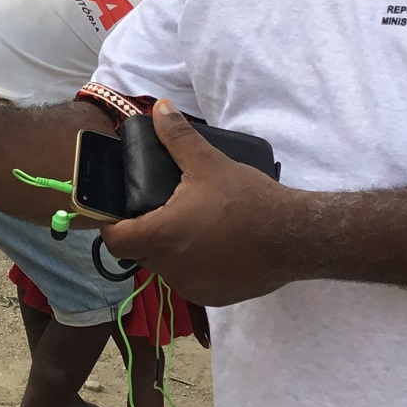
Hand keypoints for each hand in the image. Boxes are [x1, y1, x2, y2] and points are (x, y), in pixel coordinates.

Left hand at [99, 100, 299, 306]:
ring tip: (192, 227)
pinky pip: (193, 282)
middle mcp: (170, 268)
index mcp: (160, 236)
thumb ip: (177, 137)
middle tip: (164, 210)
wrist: (293, 236)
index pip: (115, 241)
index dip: (112, 226)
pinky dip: (196, 267)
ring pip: (168, 269)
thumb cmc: (245, 199)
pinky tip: (213, 247)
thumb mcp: (208, 163)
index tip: (120, 213)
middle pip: (141, 253)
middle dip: (147, 234)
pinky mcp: (214, 298)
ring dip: (172, 251)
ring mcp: (193, 288)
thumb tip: (159, 108)